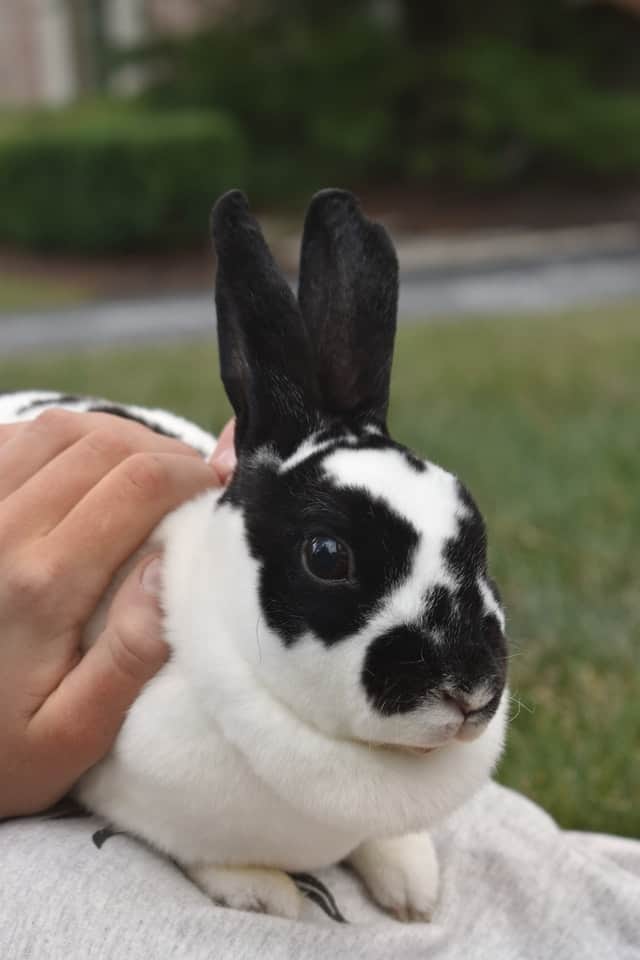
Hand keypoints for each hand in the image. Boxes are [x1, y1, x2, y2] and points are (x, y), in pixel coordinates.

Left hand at [0, 410, 235, 817]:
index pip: (138, 484)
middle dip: (162, 451)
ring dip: (113, 437)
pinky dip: (58, 440)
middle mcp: (0, 530)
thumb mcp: (70, 738)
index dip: (190, 473)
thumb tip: (167, 568)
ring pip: (56, 430)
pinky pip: (12, 438)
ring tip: (144, 469)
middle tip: (190, 481)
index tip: (216, 492)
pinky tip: (81, 469)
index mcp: (42, 585)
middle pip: (102, 445)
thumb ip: (127, 659)